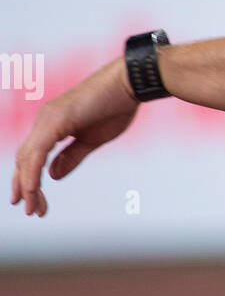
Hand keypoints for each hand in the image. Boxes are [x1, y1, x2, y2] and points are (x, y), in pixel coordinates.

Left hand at [11, 57, 139, 216]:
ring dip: (28, 185)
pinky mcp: (55, 120)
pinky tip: (33, 189)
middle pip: (25, 159)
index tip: (34, 203)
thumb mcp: (91, 140)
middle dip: (25, 187)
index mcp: (52, 125)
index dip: (29, 180)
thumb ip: (71, 157)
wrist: (129, 84)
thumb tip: (52, 175)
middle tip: (32, 211)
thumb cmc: (115, 107)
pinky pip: (38, 151)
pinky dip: (33, 172)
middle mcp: (45, 120)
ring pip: (27, 158)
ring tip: (34, 208)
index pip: (32, 157)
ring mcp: (48, 119)